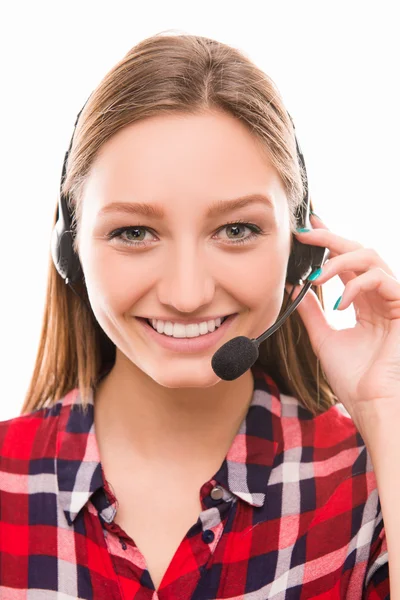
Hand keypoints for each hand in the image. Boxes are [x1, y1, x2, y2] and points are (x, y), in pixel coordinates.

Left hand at [286, 213, 399, 434]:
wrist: (370, 405)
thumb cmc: (353, 378)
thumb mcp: (324, 338)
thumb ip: (312, 312)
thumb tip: (294, 288)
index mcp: (364, 302)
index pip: (346, 263)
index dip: (329, 242)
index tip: (306, 228)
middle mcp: (379, 296)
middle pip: (358, 251)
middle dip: (331, 237)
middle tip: (305, 230)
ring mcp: (393, 300)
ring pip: (371, 258)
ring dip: (340, 260)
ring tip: (316, 275)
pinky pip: (381, 279)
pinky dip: (357, 285)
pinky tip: (339, 302)